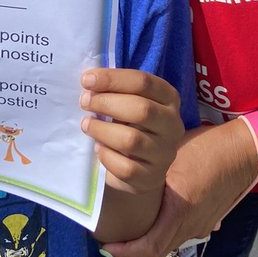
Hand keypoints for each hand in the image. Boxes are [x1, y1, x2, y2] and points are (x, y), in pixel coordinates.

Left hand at [80, 67, 183, 194]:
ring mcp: (165, 153)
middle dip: (106, 103)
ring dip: (102, 130)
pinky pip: (126, 168)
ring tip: (86, 125)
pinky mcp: (152, 177)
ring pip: (132, 140)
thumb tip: (89, 81)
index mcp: (169, 98)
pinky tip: (98, 149)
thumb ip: (115, 90)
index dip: (113, 79)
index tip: (86, 80)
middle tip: (84, 102)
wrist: (141, 164)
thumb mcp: (128, 101)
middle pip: (142, 109)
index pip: (143, 82)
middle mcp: (173, 124)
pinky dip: (107, 157)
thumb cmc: (130, 123)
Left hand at [100, 120, 257, 256]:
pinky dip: (160, 234)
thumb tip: (120, 174)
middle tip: (110, 240)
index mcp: (180, 213)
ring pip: (167, 246)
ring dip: (146, 243)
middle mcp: (192, 227)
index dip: (124, 253)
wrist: (245, 152)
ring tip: (127, 229)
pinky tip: (152, 219)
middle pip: (156, 254)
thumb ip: (150, 173)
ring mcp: (202, 226)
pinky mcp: (207, 220)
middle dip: (130, 252)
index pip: (149, 250)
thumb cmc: (208, 149)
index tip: (106, 245)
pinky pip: (179, 235)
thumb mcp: (172, 157)